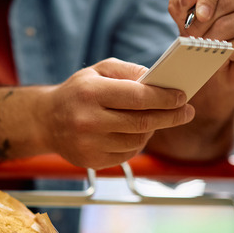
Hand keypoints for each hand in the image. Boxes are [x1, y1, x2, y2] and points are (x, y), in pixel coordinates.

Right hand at [38, 58, 193, 169]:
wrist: (46, 121)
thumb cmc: (77, 92)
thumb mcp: (98, 71)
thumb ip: (128, 71)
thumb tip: (157, 81)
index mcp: (91, 92)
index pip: (137, 97)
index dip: (164, 98)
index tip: (182, 97)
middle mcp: (88, 120)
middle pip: (142, 122)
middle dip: (170, 116)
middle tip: (186, 112)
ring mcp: (89, 144)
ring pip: (137, 140)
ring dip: (152, 129)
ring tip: (155, 119)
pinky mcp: (91, 161)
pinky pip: (127, 153)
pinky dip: (137, 142)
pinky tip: (134, 132)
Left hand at [169, 0, 233, 88]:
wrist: (215, 63)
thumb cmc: (202, 32)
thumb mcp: (184, 16)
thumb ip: (181, 2)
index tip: (198, 14)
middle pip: (224, 2)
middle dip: (201, 23)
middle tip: (190, 37)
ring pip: (229, 24)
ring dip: (209, 39)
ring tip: (202, 46)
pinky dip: (222, 53)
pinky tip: (219, 54)